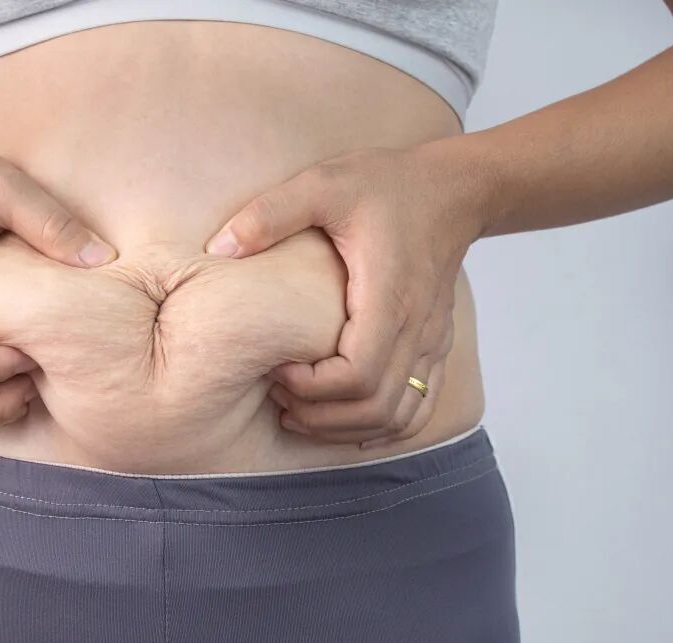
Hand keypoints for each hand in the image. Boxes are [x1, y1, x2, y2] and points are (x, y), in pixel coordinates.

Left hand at [204, 145, 484, 447]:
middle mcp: (417, 329)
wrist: (454, 189)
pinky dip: (381, 425)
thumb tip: (218, 249)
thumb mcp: (322, 184)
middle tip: (279, 397)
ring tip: (301, 411)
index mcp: (389, 296)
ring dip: (347, 427)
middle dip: (321, 416)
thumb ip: (270, 214)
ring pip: (398, 417)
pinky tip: (343, 418)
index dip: (313, 387)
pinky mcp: (435, 346)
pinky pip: (418, 407)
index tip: (278, 368)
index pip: (358, 375)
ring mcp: (432, 342)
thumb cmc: (387, 184)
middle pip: (376, 408)